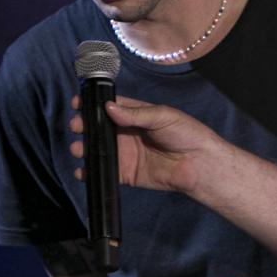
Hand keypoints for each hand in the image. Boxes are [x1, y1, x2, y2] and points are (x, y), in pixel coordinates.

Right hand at [68, 95, 221, 195]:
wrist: (199, 164)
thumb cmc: (186, 134)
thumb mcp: (161, 116)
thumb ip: (135, 114)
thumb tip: (109, 108)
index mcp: (134, 115)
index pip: (108, 107)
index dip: (91, 105)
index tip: (78, 102)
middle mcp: (125, 133)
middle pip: (97, 128)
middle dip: (83, 126)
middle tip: (78, 126)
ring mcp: (124, 154)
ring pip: (96, 150)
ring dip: (83, 148)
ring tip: (79, 148)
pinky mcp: (125, 174)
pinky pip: (103, 172)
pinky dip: (90, 172)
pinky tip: (83, 170)